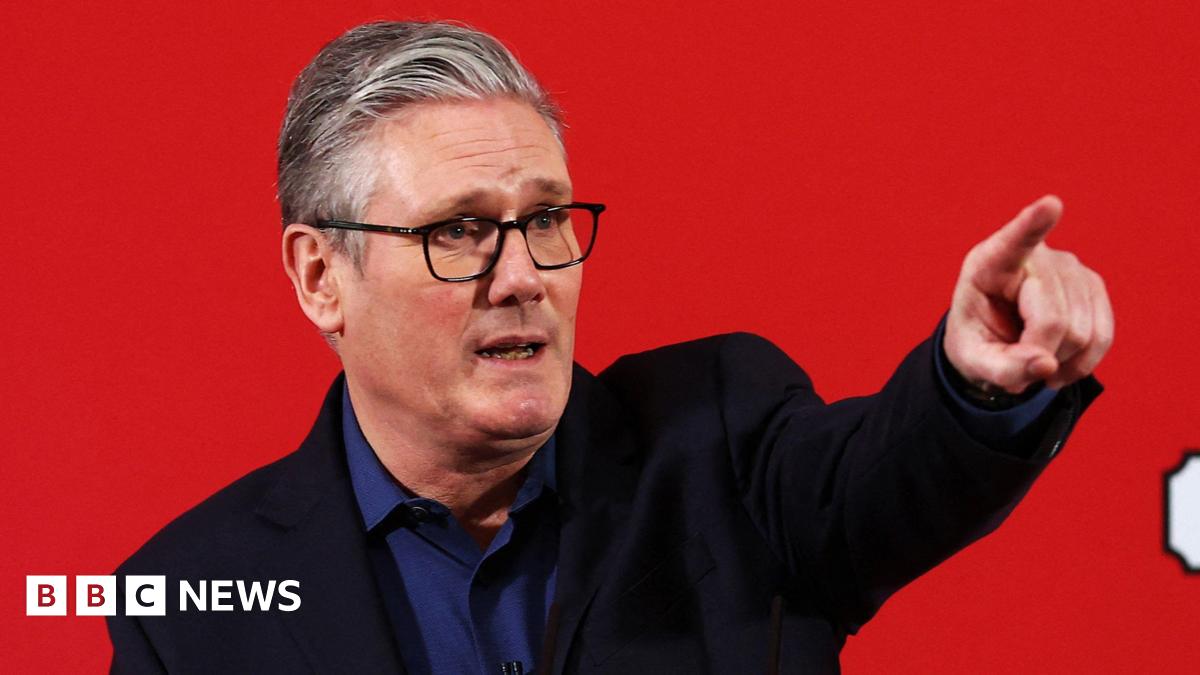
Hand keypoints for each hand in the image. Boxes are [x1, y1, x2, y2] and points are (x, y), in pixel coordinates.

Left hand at [944, 195, 1113, 393]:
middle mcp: (1033, 257)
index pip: (1014, 242)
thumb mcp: (972, 362)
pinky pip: (1103, 335)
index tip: (1050, 205)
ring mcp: (1069, 267)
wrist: (994, 341)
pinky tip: (1059, 363)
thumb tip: (1047, 365)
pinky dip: (1083, 361)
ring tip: (1034, 355)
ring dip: (1060, 359)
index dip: (1034, 224)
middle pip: (1052, 319)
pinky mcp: (1092, 285)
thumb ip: (1001, 369)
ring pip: (1082, 331)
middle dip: (1038, 353)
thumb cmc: (976, 344)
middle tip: (1016, 360)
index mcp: (988, 264)